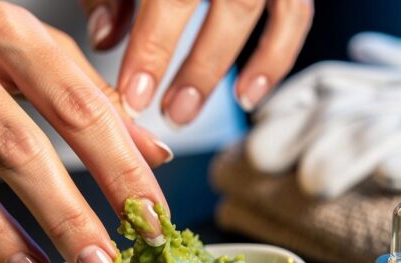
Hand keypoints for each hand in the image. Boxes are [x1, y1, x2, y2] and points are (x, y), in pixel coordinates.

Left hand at [81, 0, 313, 124]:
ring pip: (253, 11)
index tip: (134, 95)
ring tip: (185, 111)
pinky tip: (246, 96)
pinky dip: (274, 58)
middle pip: (228, 6)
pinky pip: (295, 14)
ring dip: (220, 70)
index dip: (153, 48)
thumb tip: (105, 39)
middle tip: (166, 113)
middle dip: (195, 69)